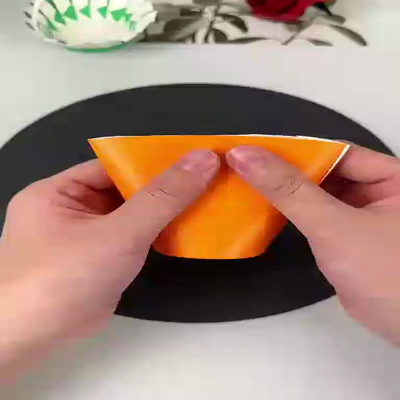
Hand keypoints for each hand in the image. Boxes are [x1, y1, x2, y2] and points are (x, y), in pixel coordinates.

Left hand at [0, 150, 218, 378]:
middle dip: (160, 189)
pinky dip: (153, 235)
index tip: (190, 160)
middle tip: (204, 180)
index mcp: (59, 190)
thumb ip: (162, 197)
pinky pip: (129, 238)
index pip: (111, 166)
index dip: (150, 162)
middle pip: (122, 190)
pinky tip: (183, 231)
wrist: (36, 343)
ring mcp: (83, 238)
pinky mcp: (96, 261)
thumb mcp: (119, 233)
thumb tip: (202, 160)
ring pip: (129, 215)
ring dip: (160, 213)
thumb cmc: (67, 277)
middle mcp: (68, 210)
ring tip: (203, 201)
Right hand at [227, 144, 399, 345]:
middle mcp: (379, 189)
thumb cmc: (387, 275)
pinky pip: (316, 213)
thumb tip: (248, 157)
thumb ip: (290, 191)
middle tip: (246, 166)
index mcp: (392, 176)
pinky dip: (293, 211)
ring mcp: (362, 212)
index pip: (335, 151)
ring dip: (286, 191)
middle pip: (324, 169)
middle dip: (286, 170)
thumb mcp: (334, 225)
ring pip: (317, 191)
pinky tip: (266, 207)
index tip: (256, 148)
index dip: (295, 149)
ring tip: (249, 182)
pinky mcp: (347, 234)